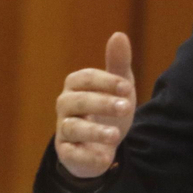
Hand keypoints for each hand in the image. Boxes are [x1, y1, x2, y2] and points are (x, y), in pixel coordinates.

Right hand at [55, 32, 135, 178]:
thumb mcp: (118, 86)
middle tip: (126, 107)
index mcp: (76, 85)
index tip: (128, 87)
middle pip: (78, 101)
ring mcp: (64, 130)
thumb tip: (119, 34)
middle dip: (102, 103)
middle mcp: (65, 105)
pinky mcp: (66, 152)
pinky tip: (105, 158)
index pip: (87, 78)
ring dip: (94, 131)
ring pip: (73, 128)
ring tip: (116, 135)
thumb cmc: (108, 108)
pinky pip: (72, 154)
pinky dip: (87, 156)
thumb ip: (118, 63)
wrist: (104, 144)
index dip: (106, 81)